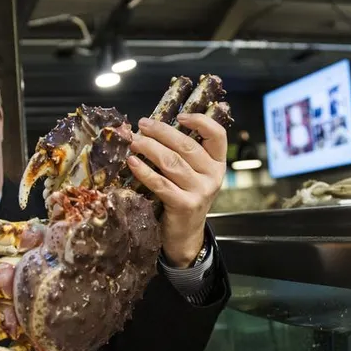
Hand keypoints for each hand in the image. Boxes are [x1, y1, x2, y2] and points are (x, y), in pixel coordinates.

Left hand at [126, 113, 227, 267]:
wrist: (185, 235)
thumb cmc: (184, 196)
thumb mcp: (192, 174)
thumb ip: (182, 152)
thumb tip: (152, 126)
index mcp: (217, 163)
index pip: (218, 135)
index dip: (201, 121)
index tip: (180, 116)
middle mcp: (213, 176)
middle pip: (187, 146)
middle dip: (162, 132)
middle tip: (142, 124)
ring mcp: (200, 191)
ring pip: (172, 162)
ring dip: (149, 148)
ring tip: (134, 140)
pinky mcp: (185, 205)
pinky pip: (161, 183)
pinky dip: (144, 171)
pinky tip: (132, 162)